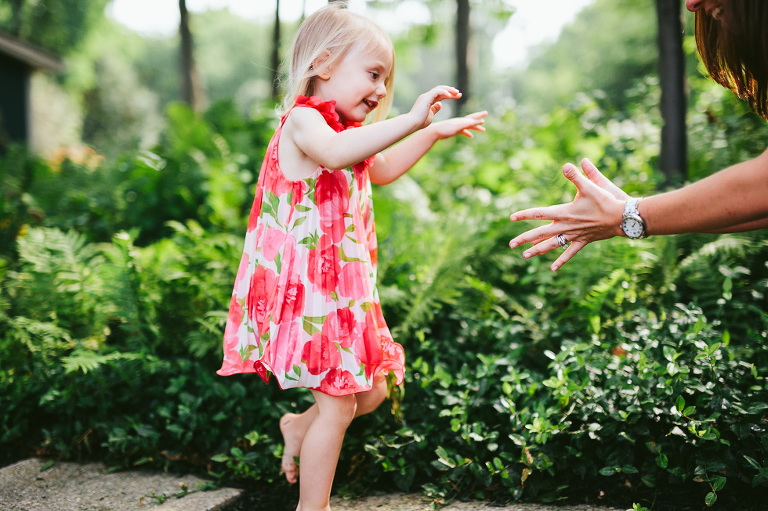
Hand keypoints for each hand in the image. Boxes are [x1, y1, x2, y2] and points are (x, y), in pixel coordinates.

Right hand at [408, 85, 462, 130]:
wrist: (412, 124)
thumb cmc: (420, 122)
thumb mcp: (431, 115)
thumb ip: (435, 109)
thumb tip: (440, 104)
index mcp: (428, 101)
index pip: (440, 95)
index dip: (449, 94)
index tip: (457, 96)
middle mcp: (426, 96)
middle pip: (441, 90)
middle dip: (450, 91)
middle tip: (459, 93)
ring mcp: (426, 96)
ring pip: (439, 89)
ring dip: (449, 90)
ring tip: (456, 93)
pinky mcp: (426, 97)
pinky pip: (437, 91)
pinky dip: (444, 92)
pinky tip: (450, 95)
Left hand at [430, 111, 487, 139]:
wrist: (434, 132)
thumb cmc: (444, 130)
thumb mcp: (457, 127)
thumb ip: (465, 124)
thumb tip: (473, 122)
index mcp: (460, 121)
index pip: (472, 118)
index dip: (479, 116)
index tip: (486, 113)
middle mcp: (459, 122)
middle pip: (471, 120)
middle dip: (479, 119)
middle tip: (486, 113)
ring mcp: (457, 127)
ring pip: (468, 127)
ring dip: (475, 128)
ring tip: (483, 130)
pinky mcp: (453, 131)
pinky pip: (463, 132)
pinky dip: (468, 133)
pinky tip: (471, 136)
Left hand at [508, 158, 628, 270]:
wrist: (621, 218)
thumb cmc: (605, 201)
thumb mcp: (590, 186)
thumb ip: (576, 176)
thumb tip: (566, 164)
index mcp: (563, 213)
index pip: (539, 213)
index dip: (524, 215)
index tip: (511, 218)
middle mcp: (565, 226)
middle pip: (540, 233)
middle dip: (524, 239)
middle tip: (511, 244)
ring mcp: (573, 236)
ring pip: (551, 245)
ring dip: (537, 250)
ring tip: (524, 256)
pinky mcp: (583, 241)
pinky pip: (569, 253)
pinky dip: (561, 260)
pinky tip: (553, 268)